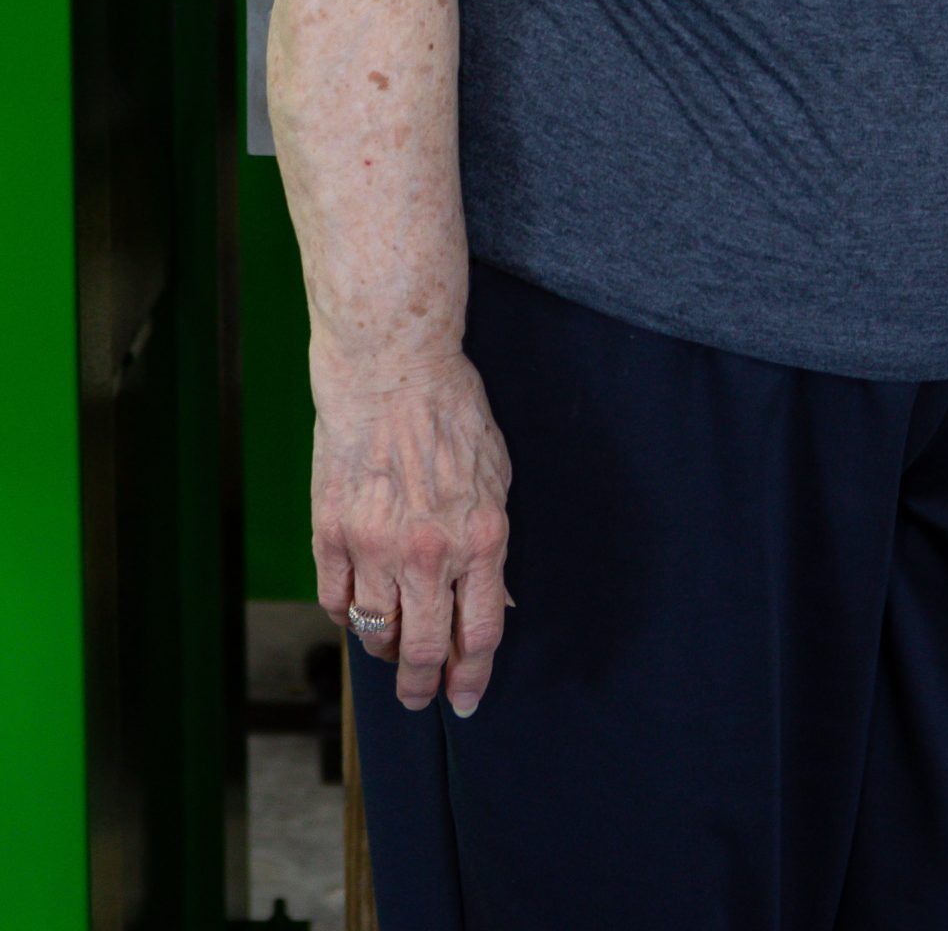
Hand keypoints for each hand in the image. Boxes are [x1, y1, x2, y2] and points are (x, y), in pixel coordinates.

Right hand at [310, 349, 513, 715]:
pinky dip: (345, 615)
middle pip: (425, 648)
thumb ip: (492, 543)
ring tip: (391, 651)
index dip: (472, 676)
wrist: (392, 368)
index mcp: (481, 538)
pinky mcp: (332, 531)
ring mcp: (375, 545)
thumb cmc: (452, 413)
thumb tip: (494, 598)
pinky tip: (355, 611)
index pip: (481, 633)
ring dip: (384, 652)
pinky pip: (335, 599)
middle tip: (420, 697)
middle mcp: (429, 552)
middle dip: (423, 686)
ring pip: (376, 632)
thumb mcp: (497, 476)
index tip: (464, 699)